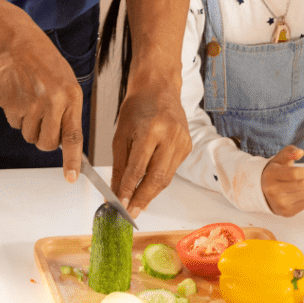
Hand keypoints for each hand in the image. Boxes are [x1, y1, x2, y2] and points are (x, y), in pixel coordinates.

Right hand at [0, 16, 84, 179]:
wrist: (14, 42)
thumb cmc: (41, 59)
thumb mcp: (65, 79)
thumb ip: (66, 107)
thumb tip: (64, 137)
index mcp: (71, 96)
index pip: (73, 136)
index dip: (73, 160)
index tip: (72, 177)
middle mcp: (53, 103)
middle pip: (48, 143)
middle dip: (44, 140)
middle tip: (41, 123)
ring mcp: (31, 105)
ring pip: (29, 136)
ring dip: (28, 125)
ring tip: (30, 99)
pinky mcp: (12, 106)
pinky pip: (14, 124)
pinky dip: (15, 115)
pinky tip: (18, 95)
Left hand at [111, 77, 191, 216]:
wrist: (159, 88)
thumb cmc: (137, 107)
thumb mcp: (121, 134)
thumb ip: (120, 165)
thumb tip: (115, 192)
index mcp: (151, 130)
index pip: (138, 168)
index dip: (129, 190)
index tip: (120, 206)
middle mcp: (170, 136)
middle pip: (157, 178)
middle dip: (142, 199)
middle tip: (130, 213)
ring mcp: (182, 141)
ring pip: (166, 177)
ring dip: (151, 194)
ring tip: (137, 205)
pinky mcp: (188, 145)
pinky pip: (172, 169)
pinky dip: (159, 180)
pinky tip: (149, 187)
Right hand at [262, 145, 303, 215]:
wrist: (263, 192)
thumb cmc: (275, 172)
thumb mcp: (279, 159)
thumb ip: (289, 152)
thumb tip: (300, 152)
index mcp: (270, 175)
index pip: (294, 174)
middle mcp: (272, 191)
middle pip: (303, 184)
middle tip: (299, 178)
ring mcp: (279, 204)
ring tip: (297, 186)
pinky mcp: (286, 212)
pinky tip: (297, 194)